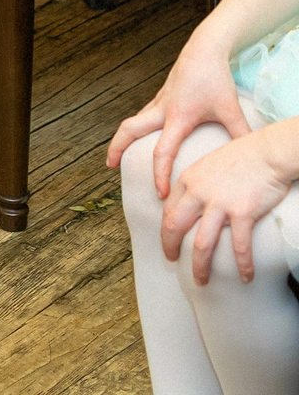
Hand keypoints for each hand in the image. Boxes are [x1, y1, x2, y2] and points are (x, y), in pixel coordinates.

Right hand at [110, 28, 254, 196]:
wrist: (204, 50)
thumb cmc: (217, 79)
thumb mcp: (232, 109)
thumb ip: (241, 134)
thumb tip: (253, 157)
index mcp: (177, 117)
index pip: (163, 151)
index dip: (160, 174)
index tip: (161, 193)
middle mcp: (162, 110)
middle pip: (129, 130)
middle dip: (116, 148)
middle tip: (109, 166)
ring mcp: (158, 101)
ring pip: (132, 121)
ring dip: (122, 137)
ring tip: (117, 154)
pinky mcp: (161, 96)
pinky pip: (142, 115)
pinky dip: (136, 127)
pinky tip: (141, 135)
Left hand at [161, 127, 295, 285]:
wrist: (267, 152)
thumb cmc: (242, 157)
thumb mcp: (208, 164)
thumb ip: (198, 183)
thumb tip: (193, 202)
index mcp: (187, 180)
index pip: (168, 211)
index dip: (165, 230)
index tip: (168, 243)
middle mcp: (198, 193)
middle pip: (175, 227)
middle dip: (171, 248)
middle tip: (174, 263)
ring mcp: (219, 203)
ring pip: (201, 243)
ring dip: (200, 266)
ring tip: (201, 281)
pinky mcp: (242, 212)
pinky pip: (239, 246)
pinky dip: (242, 265)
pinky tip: (245, 277)